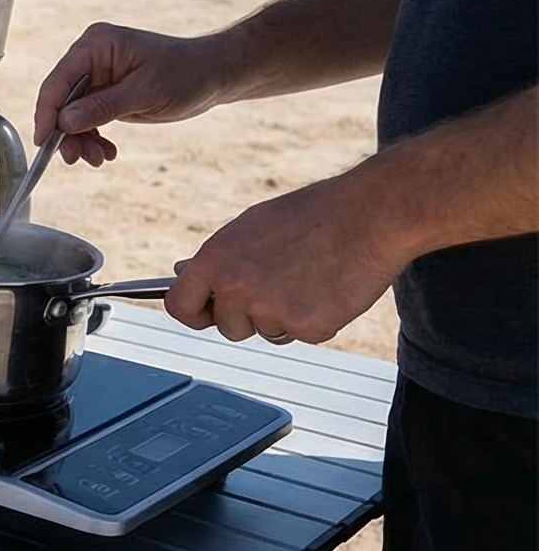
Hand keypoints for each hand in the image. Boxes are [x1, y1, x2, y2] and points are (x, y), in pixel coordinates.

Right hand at [32, 23, 239, 166]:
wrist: (215, 75)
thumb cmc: (187, 73)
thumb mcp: (146, 93)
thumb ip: (103, 107)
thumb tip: (64, 122)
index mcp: (96, 45)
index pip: (59, 81)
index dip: (47, 113)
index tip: (43, 142)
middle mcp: (91, 58)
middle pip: (61, 100)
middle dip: (68, 133)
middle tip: (77, 159)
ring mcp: (97, 75)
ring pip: (72, 114)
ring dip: (81, 140)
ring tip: (99, 159)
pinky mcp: (105, 92)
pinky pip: (87, 118)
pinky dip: (94, 137)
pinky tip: (107, 152)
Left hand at [164, 174, 405, 343]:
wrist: (369, 215)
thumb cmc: (311, 216)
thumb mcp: (250, 228)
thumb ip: (217, 259)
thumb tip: (181, 274)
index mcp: (214, 261)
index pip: (180, 306)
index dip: (195, 313)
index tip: (208, 313)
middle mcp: (236, 289)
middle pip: (228, 327)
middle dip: (250, 315)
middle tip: (282, 281)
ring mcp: (271, 311)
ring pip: (266, 333)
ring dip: (283, 317)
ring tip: (308, 277)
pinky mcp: (307, 327)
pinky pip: (302, 336)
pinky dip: (316, 319)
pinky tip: (329, 288)